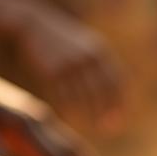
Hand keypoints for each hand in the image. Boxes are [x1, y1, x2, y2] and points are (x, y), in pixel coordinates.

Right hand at [9, 0, 124, 129]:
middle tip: (109, 129)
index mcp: (100, 51)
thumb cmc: (62, 40)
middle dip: (107, 112)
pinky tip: (74, 119)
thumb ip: (99, 63)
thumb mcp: (85, 45)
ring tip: (94, 127)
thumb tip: (112, 89)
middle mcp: (87, 58)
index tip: (121, 118)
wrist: (35, 26)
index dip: (120, 102)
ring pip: (83, 97)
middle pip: (102, 91)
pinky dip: (70, 111)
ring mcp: (70, 65)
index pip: (117, 81)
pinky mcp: (53, 72)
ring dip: (90, 115)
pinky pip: (64, 97)